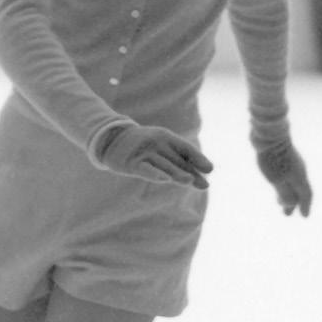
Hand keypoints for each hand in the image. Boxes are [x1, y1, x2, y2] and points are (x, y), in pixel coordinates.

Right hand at [98, 123, 212, 187]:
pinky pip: (145, 169)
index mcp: (165, 136)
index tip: (210, 169)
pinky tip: (164, 180)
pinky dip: (155, 174)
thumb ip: (180, 164)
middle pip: (177, 160)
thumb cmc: (143, 147)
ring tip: (189, 181)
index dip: (198, 158)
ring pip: (164, 165)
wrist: (111, 139)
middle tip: (205, 185)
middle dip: (191, 172)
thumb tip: (203, 182)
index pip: (185, 148)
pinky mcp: (131, 163)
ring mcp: (143, 152)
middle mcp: (156, 142)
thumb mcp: (161, 150)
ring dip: (176, 173)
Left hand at [257, 140, 311, 216]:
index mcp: (300, 177)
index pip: (306, 195)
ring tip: (279, 201)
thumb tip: (290, 204)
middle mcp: (299, 170)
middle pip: (299, 190)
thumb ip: (284, 193)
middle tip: (286, 213)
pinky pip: (288, 174)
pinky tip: (277, 183)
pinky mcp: (285, 156)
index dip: (305, 206)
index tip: (304, 216)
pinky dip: (284, 184)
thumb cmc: (273, 159)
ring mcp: (293, 162)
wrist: (270, 135)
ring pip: (293, 181)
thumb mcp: (277, 180)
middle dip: (293, 203)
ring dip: (287, 193)